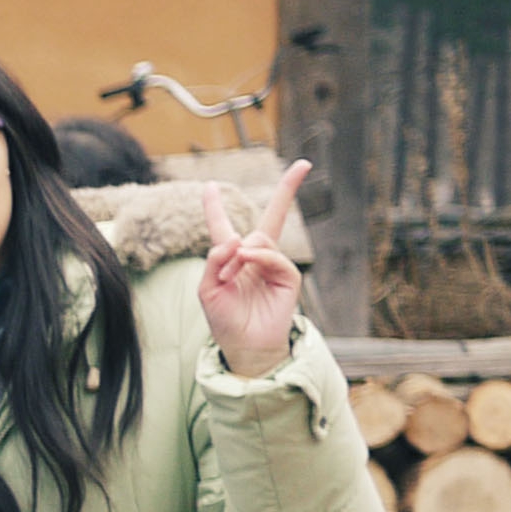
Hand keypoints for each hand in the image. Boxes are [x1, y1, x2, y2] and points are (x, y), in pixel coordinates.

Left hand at [201, 159, 308, 377]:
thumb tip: (236, 240)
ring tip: (230, 277)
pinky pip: (274, 257)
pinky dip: (258, 258)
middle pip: (272, 216)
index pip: (223, 226)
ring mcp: (273, 265)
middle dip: (287, 190)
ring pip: (261, 239)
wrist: (243, 346)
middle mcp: (254, 256)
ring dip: (241, 254)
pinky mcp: (287, 277)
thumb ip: (214, 261)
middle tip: (303, 165)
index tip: (208, 185)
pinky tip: (245, 264)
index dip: (214, 206)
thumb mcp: (207, 289)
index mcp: (230, 257)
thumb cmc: (223, 319)